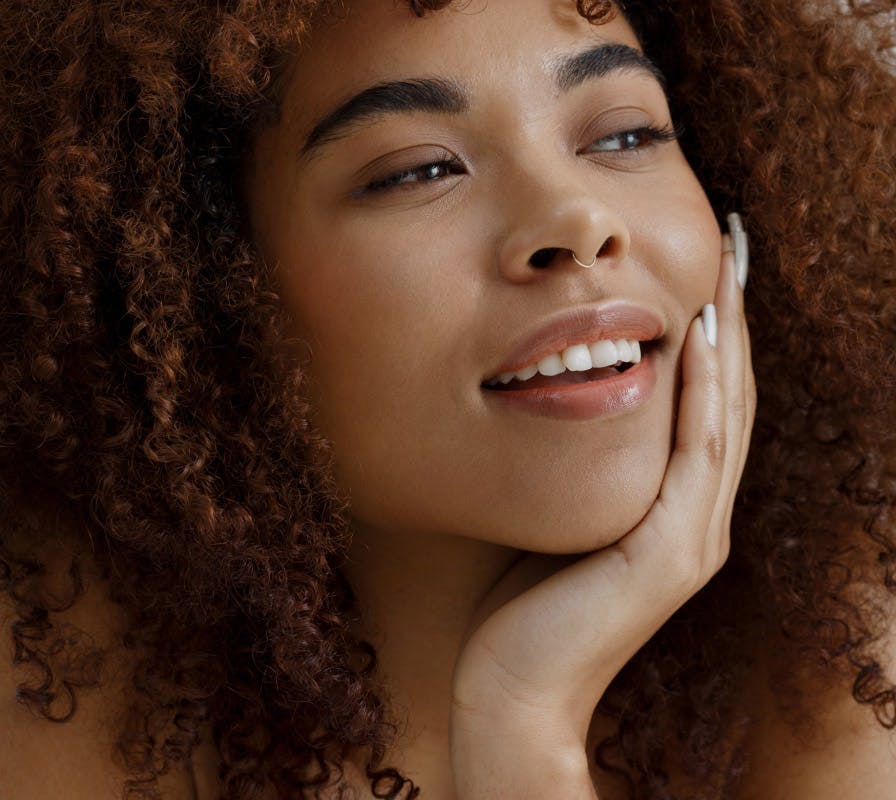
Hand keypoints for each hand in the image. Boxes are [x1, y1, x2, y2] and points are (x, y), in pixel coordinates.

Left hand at [450, 239, 755, 798]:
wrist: (515, 687)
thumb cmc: (525, 605)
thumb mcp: (559, 517)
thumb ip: (580, 472)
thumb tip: (561, 409)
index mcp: (672, 508)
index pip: (704, 405)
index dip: (713, 338)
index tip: (708, 274)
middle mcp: (697, 516)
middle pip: (726, 398)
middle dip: (734, 321)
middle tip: (733, 249)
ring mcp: (694, 534)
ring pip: (723, 416)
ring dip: (729, 340)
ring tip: (727, 271)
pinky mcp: (674, 551)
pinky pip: (696, 453)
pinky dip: (704, 392)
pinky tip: (702, 338)